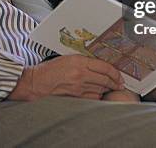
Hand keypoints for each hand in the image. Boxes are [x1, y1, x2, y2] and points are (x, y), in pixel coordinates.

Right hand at [9, 55, 123, 100]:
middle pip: (105, 79)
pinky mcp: (75, 97)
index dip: (115, 72)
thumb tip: (98, 66)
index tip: (119, 75)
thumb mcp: (67, 58)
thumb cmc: (49, 69)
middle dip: (115, 82)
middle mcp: (81, 74)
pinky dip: (97, 95)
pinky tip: (98, 93)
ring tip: (110, 88)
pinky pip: (92, 97)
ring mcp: (78, 87)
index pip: (104, 67)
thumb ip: (83, 61)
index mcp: (79, 61)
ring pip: (100, 89)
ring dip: (107, 89)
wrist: (35, 83)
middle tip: (120, 83)